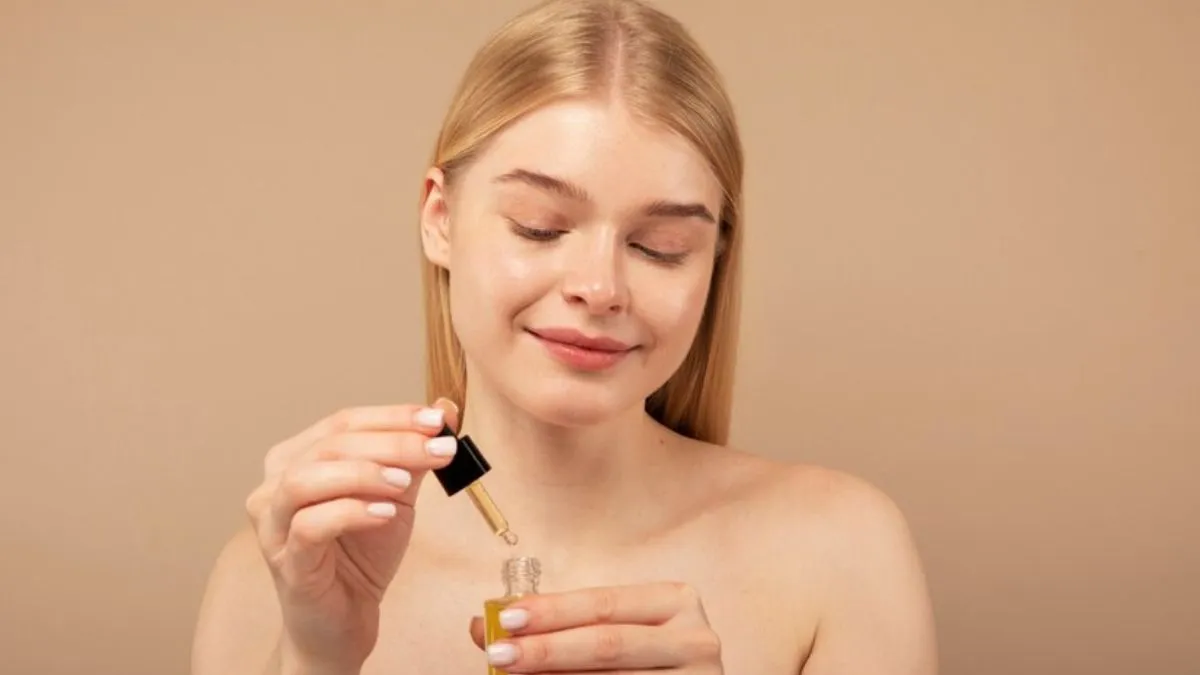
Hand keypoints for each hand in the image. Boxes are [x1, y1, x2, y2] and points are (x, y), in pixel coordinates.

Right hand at [245, 399, 459, 673]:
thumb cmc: (362, 554)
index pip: (343, 422)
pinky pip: (309, 526)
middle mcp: (275, 484)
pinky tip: (385, 514)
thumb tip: (445, 408)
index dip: (392, 417)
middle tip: (438, 448)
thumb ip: (414, 455)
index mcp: (297, 458)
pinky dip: (350, 513)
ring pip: (307, 479)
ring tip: (405, 483)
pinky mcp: (285, 560)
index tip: (439, 420)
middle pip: (330, 445)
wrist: (345, 619)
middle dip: (392, 442)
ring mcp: (274, 523)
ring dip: (364, 473)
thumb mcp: (396, 496)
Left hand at [468, 581, 723, 672]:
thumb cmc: (644, 662)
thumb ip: (559, 627)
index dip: (554, 611)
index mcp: (676, 602)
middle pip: (608, 644)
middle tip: (499, 655)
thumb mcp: (614, 632)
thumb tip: (481, 626)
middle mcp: (696, 640)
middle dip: (547, 650)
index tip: (505, 619)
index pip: (605, 604)